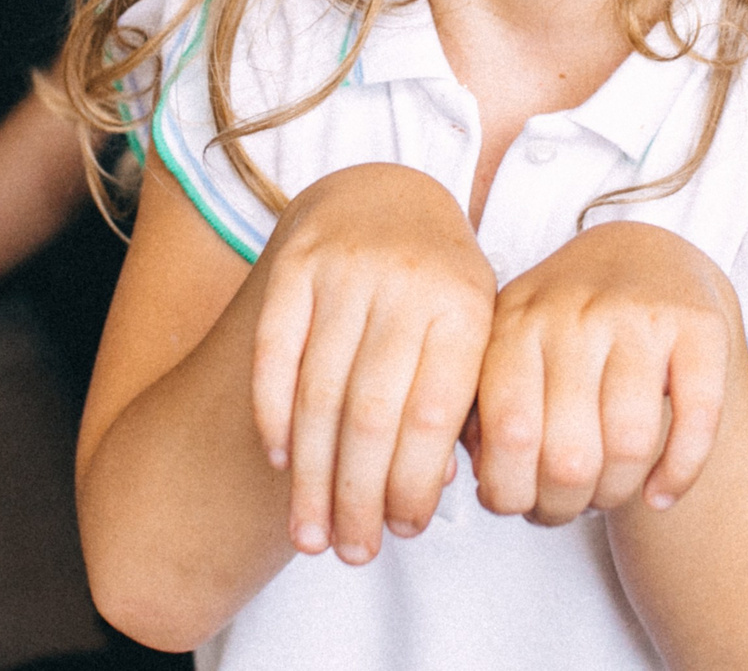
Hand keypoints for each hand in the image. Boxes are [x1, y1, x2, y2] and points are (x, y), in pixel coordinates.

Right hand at [250, 163, 495, 564]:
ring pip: (319, 394)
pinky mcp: (292, 262)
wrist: (387, 194)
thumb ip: (463, 400)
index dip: (414, 484)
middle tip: (350, 554)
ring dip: (312, 477)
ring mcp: (344, 268)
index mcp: (464, 304)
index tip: (403, 533)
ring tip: (311, 534)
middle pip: (372, 414)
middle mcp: (406, 280)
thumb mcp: (472, 328)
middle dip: (357, 496)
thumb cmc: (439, 287)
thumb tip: (437, 490)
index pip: (433, 416)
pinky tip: (284, 463)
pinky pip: (274, 355)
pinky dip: (275, 416)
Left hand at [469, 222, 734, 525]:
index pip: (508, 434)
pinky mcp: (701, 325)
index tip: (514, 505)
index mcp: (518, 321)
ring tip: (604, 497)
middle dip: (563, 506)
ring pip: (630, 445)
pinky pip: (697, 420)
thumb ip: (482, 407)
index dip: (509, 492)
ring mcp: (641, 316)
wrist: (644, 254)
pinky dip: (680, 474)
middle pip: (569, 454)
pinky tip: (661, 493)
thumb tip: (485, 483)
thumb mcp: (511, 345)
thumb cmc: (565, 322)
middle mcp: (577, 312)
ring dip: (615, 495)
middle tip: (563, 508)